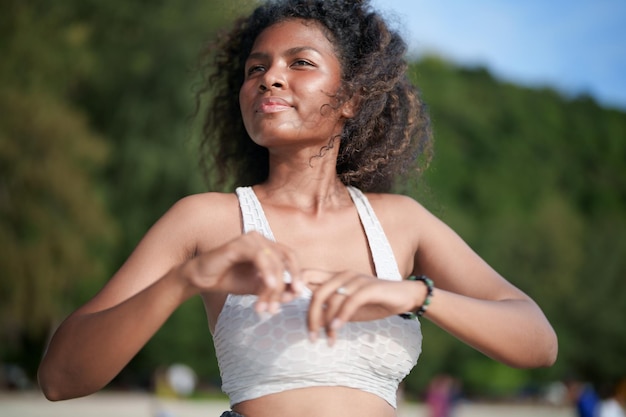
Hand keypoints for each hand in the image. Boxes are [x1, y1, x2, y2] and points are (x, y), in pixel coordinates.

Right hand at [185, 231, 303, 312]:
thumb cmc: (229, 281)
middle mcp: (261, 238)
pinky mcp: (239, 244)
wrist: (201, 280)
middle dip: (284, 285)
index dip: (298, 274)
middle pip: (284, 259)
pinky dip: (267, 273)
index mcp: (267, 246)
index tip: (300, 293)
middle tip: (279, 306)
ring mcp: (250, 239)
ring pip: (274, 261)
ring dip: (274, 286)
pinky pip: (260, 257)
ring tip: (267, 305)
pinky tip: (268, 287)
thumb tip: (297, 294)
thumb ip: (276, 288)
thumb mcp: (257, 288)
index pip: (290, 256)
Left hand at [305, 269, 425, 344]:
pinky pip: (349, 302)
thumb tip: (312, 322)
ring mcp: (356, 279)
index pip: (307, 275)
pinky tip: (336, 329)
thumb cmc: (374, 303)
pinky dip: (340, 317)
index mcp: (335, 277)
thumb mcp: (348, 308)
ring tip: (327, 339)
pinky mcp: (369, 287)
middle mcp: (342, 275)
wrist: (404, 297)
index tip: (283, 305)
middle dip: (310, 316)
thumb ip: (331, 310)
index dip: (293, 287)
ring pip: (331, 299)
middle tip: (311, 336)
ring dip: (326, 322)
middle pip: (316, 292)